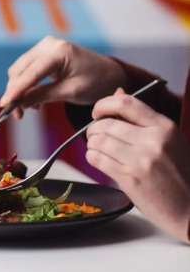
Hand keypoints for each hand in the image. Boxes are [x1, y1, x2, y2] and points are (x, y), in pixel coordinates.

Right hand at [0, 36, 125, 118]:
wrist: (108, 73)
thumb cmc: (95, 82)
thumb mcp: (71, 92)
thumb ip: (43, 96)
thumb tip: (20, 104)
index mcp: (60, 52)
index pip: (31, 73)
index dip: (16, 90)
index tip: (4, 105)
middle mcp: (48, 45)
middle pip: (20, 70)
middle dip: (15, 93)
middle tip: (17, 114)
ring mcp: (44, 47)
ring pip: (19, 70)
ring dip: (19, 90)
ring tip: (26, 109)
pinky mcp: (42, 52)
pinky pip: (25, 69)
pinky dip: (25, 85)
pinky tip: (32, 99)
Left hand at [88, 88, 189, 242]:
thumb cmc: (180, 174)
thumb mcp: (169, 140)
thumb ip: (141, 117)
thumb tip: (118, 92)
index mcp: (164, 127)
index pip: (126, 103)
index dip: (104, 104)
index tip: (98, 111)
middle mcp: (152, 141)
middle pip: (106, 124)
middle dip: (93, 128)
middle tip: (95, 134)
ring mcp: (140, 161)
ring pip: (98, 141)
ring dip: (92, 143)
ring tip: (98, 148)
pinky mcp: (129, 179)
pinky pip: (97, 159)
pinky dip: (92, 156)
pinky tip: (99, 159)